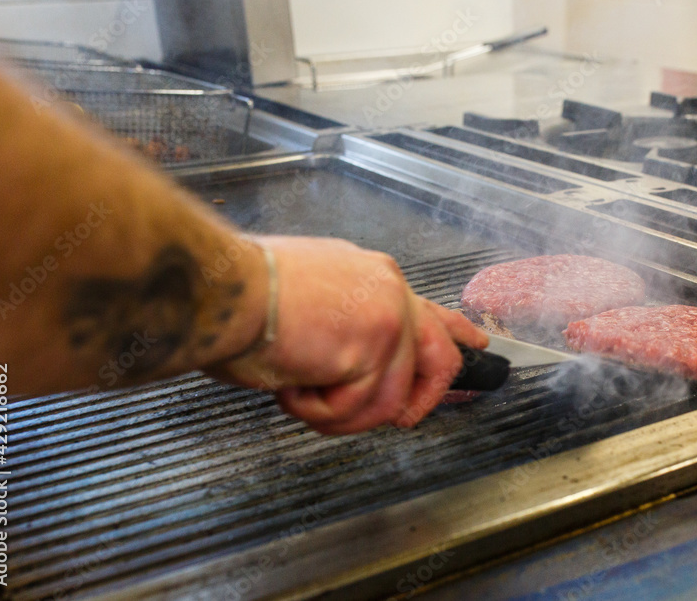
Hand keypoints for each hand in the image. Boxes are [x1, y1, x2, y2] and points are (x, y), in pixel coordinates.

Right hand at [208, 237, 487, 433]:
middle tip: (401, 419)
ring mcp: (386, 318)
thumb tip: (349, 361)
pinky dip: (317, 412)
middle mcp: (388, 291)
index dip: (457, 333)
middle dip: (420, 400)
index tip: (477, 346)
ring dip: (339, 412)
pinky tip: (293, 386)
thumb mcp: (307, 297)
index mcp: (373, 277)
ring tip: (300, 390)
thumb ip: (345, 323)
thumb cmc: (240, 293)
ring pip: (389, 399)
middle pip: (439, 358)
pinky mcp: (373, 348)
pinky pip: (358, 408)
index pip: (430, 309)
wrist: (218, 289)